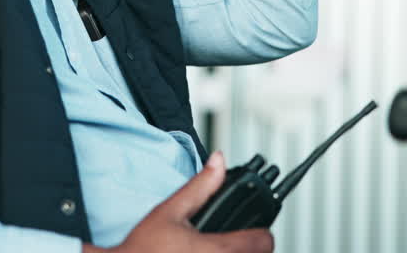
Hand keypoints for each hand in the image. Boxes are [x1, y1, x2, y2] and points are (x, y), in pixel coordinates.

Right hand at [83, 152, 274, 252]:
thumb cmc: (142, 250)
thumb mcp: (170, 211)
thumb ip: (200, 186)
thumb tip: (219, 161)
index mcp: (219, 249)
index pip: (264, 241)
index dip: (259, 231)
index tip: (250, 230)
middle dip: (250, 246)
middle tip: (232, 241)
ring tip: (217, 251)